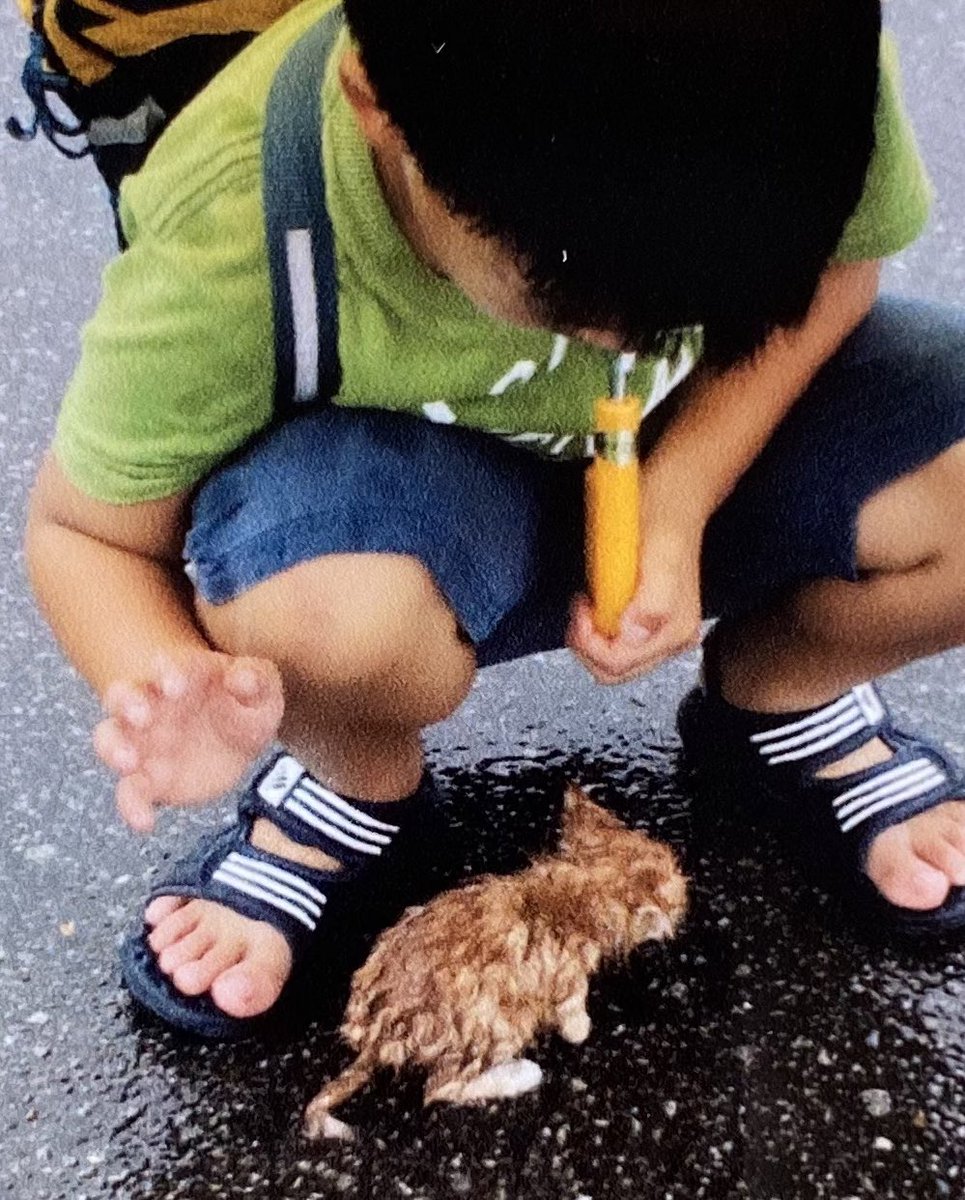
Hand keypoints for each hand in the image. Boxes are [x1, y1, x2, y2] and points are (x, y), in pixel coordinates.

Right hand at [92, 648, 284, 832]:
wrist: (238, 742)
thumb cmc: (245, 705)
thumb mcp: (263, 690)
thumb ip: (256, 679)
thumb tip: (242, 678)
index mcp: (184, 674)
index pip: (170, 665)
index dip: (170, 672)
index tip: (174, 685)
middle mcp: (153, 704)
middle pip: (124, 694)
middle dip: (127, 702)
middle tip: (141, 715)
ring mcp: (144, 740)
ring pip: (111, 737)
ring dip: (113, 747)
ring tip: (127, 761)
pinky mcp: (147, 777)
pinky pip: (130, 790)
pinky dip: (130, 805)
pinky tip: (144, 821)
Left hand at [566, 519, 703, 684]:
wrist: (670, 505)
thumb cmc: (666, 525)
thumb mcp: (661, 559)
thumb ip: (653, 602)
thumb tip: (635, 633)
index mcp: (675, 632)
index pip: (620, 664)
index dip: (590, 643)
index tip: (583, 610)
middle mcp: (668, 638)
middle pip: (614, 671)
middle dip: (588, 645)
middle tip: (582, 610)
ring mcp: (656, 632)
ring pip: (610, 661)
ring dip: (590, 636)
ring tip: (590, 603)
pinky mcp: (643, 623)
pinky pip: (611, 643)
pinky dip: (595, 627)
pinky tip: (597, 602)